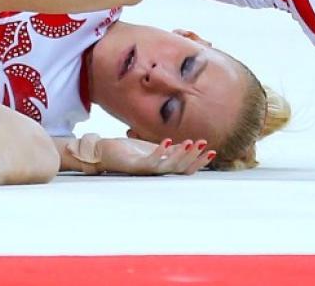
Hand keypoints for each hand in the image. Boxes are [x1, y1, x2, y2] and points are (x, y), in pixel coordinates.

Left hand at [67, 135, 214, 175]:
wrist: (102, 153)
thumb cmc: (127, 151)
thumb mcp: (151, 148)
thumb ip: (168, 150)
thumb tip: (188, 145)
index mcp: (162, 169)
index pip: (185, 168)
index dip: (199, 161)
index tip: (212, 151)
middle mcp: (155, 173)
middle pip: (180, 168)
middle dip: (194, 157)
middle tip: (204, 144)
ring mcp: (145, 171)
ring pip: (168, 166)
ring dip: (181, 154)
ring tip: (191, 142)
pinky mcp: (133, 166)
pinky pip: (150, 162)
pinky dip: (160, 152)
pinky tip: (168, 141)